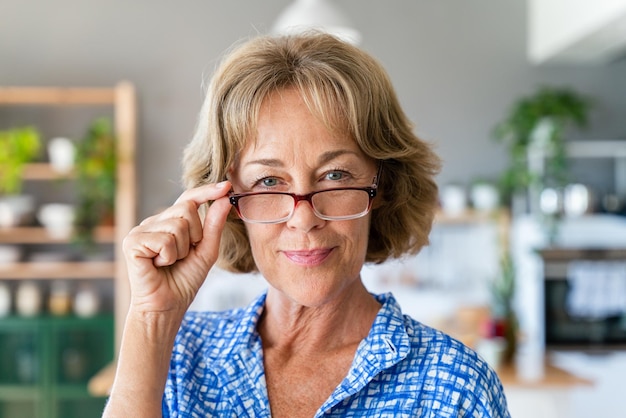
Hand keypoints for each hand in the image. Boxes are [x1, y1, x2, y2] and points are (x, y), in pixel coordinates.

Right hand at [122, 181, 231, 312]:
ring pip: (177, 225)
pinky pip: (164, 240)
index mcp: (170, 222)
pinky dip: (168, 256)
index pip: (189, 198)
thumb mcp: (206, 251)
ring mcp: (141, 230)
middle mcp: (154, 222)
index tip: (227, 186)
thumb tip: (224, 199)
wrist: (166, 306)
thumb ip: (214, 225)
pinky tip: (158, 265)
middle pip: (186, 209)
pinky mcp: (132, 242)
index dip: (207, 191)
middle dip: (195, 235)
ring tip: (170, 262)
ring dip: (182, 250)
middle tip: (183, 255)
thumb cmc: (184, 280)